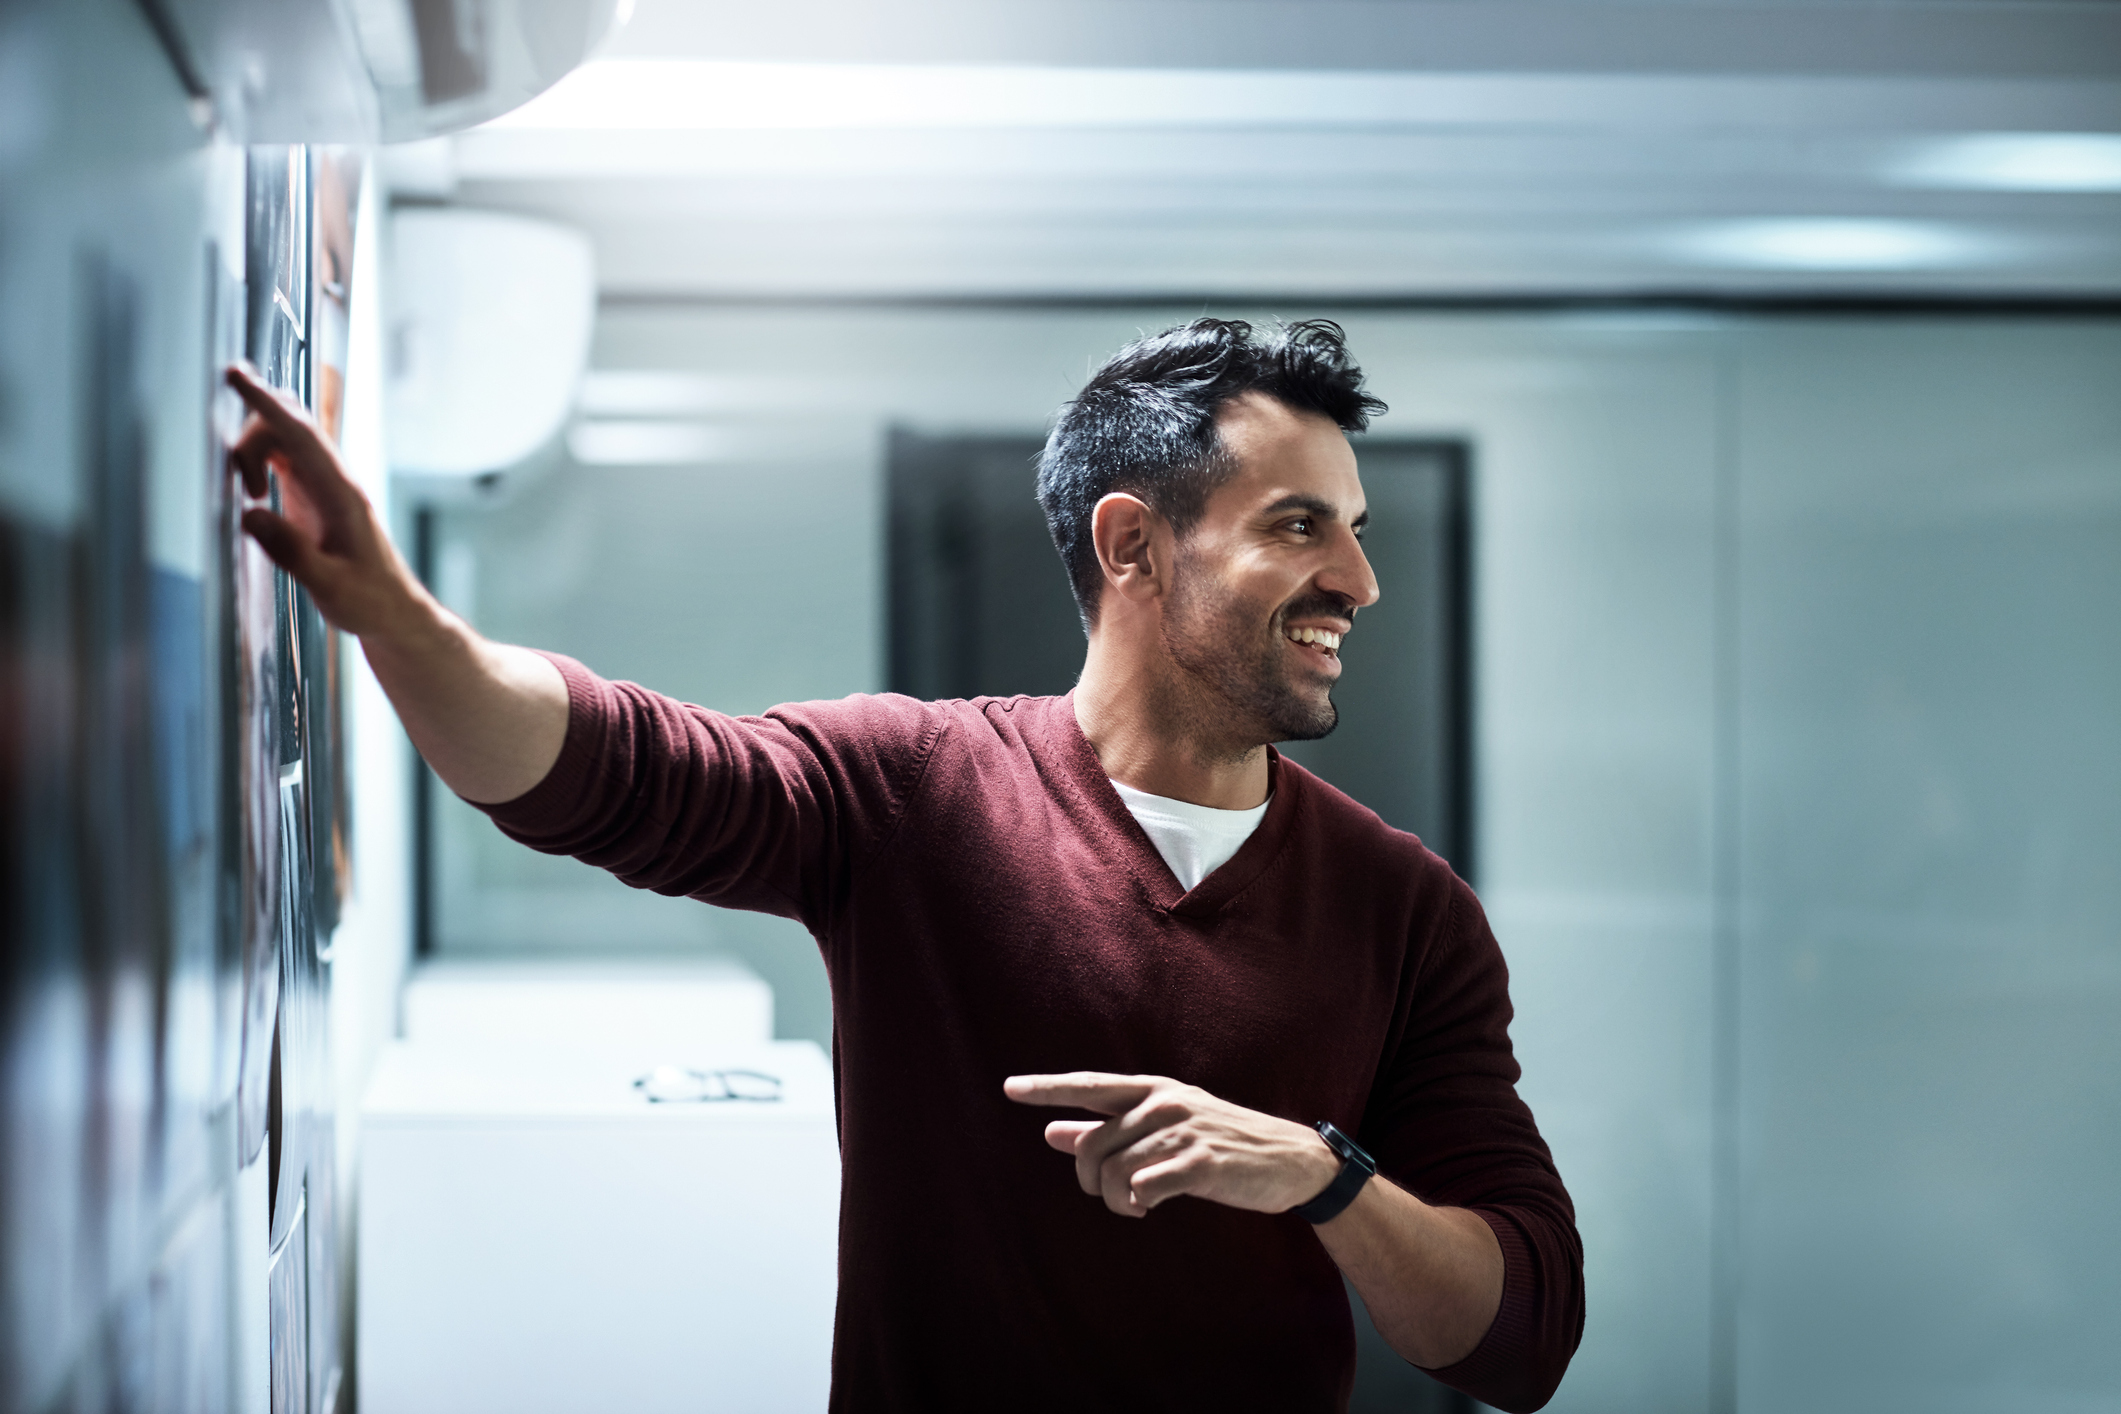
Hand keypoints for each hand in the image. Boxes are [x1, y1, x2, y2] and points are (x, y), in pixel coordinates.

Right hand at [225, 362, 423, 636]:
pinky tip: (252, 493)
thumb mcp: (331, 587)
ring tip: (252, 498)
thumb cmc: (370, 602)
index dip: (267, 404)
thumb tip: (250, 515)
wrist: (393, 612)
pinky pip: (281, 459)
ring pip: (281, 440)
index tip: (236, 376)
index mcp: (342, 495)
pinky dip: (257, 464)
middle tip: (246, 486)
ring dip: (252, 455)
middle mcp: (334, 481)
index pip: (302, 435)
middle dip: (252, 437)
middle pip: (287, 427)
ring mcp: (323, 485)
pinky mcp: (312, 496)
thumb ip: (292, 553)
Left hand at [1004, 1072, 1340, 1218]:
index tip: (1010, 1088)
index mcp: (1153, 1090)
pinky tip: (1149, 1207)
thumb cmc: (1219, 1142)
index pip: (1090, 1085)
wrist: (1289, 1160)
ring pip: (1114, 1172)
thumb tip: (1051, 1132)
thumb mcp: (1164, 1126)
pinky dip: (1138, 1203)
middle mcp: (1164, 1103)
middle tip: (1112, 1196)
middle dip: (1090, 1179)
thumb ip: (1107, 1129)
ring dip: (1116, 1200)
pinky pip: (1144, 1188)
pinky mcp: (1201, 1163)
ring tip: (1136, 1205)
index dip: (1048, 1087)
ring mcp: (1182, 1131)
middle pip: (1093, 1145)